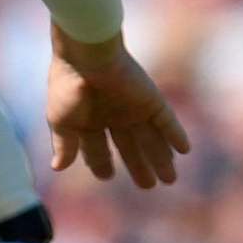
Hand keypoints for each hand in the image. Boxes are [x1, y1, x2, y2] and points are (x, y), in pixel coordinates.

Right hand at [45, 26, 189, 186]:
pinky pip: (167, 122)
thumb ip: (64, 144)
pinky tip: (185, 150)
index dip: (101, 163)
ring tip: (170, 179)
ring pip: (151, 139)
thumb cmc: (68, 87)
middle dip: (138, 167)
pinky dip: (176, 135)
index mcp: (89, 120)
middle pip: (129, 147)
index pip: (97, 147)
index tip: (107, 176)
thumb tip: (57, 168)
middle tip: (149, 186)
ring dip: (161, 159)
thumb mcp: (60, 119)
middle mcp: (113, 116)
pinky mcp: (152, 101)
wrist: (87, 56)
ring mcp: (134, 109)